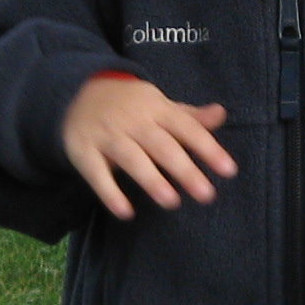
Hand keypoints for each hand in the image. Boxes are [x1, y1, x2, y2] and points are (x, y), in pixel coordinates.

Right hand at [63, 74, 235, 218]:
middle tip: (206, 194)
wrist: (76, 92)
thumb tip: (221, 114)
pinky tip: (125, 212)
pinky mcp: (83, 151)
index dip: (208, 148)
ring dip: (151, 180)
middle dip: (184, 169)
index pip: (186, 128)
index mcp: (156, 108)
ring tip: (172, 202)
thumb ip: (189, 116)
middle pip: (162, 146)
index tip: (229, 170)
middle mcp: (132, 121)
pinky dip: (110, 193)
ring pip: (132, 159)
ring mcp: (107, 135)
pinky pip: (97, 174)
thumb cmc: (130, 106)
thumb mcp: (159, 105)